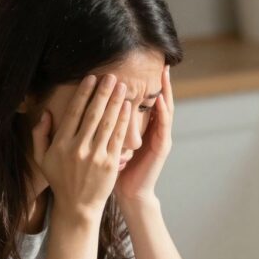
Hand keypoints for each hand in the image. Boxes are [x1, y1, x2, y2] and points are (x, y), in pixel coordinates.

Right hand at [32, 74, 130, 220]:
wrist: (78, 206)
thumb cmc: (60, 180)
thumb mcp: (42, 159)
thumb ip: (40, 135)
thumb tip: (47, 113)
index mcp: (61, 144)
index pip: (74, 112)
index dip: (84, 93)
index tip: (91, 78)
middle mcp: (78, 148)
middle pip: (93, 114)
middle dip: (102, 93)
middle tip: (111, 76)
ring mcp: (95, 156)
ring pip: (107, 123)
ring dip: (115, 102)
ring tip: (121, 86)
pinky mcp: (110, 163)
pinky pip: (117, 137)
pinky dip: (123, 121)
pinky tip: (127, 107)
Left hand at [116, 65, 173, 205]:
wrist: (130, 194)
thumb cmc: (116, 171)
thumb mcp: (110, 144)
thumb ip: (106, 128)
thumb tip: (93, 110)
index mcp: (141, 129)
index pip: (145, 102)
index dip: (145, 85)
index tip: (143, 66)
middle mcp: (153, 131)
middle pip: (159, 101)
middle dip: (161, 83)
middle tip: (162, 64)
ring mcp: (160, 138)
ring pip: (165, 110)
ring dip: (165, 92)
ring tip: (164, 75)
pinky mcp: (162, 148)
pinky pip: (163, 127)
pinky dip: (163, 112)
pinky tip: (161, 99)